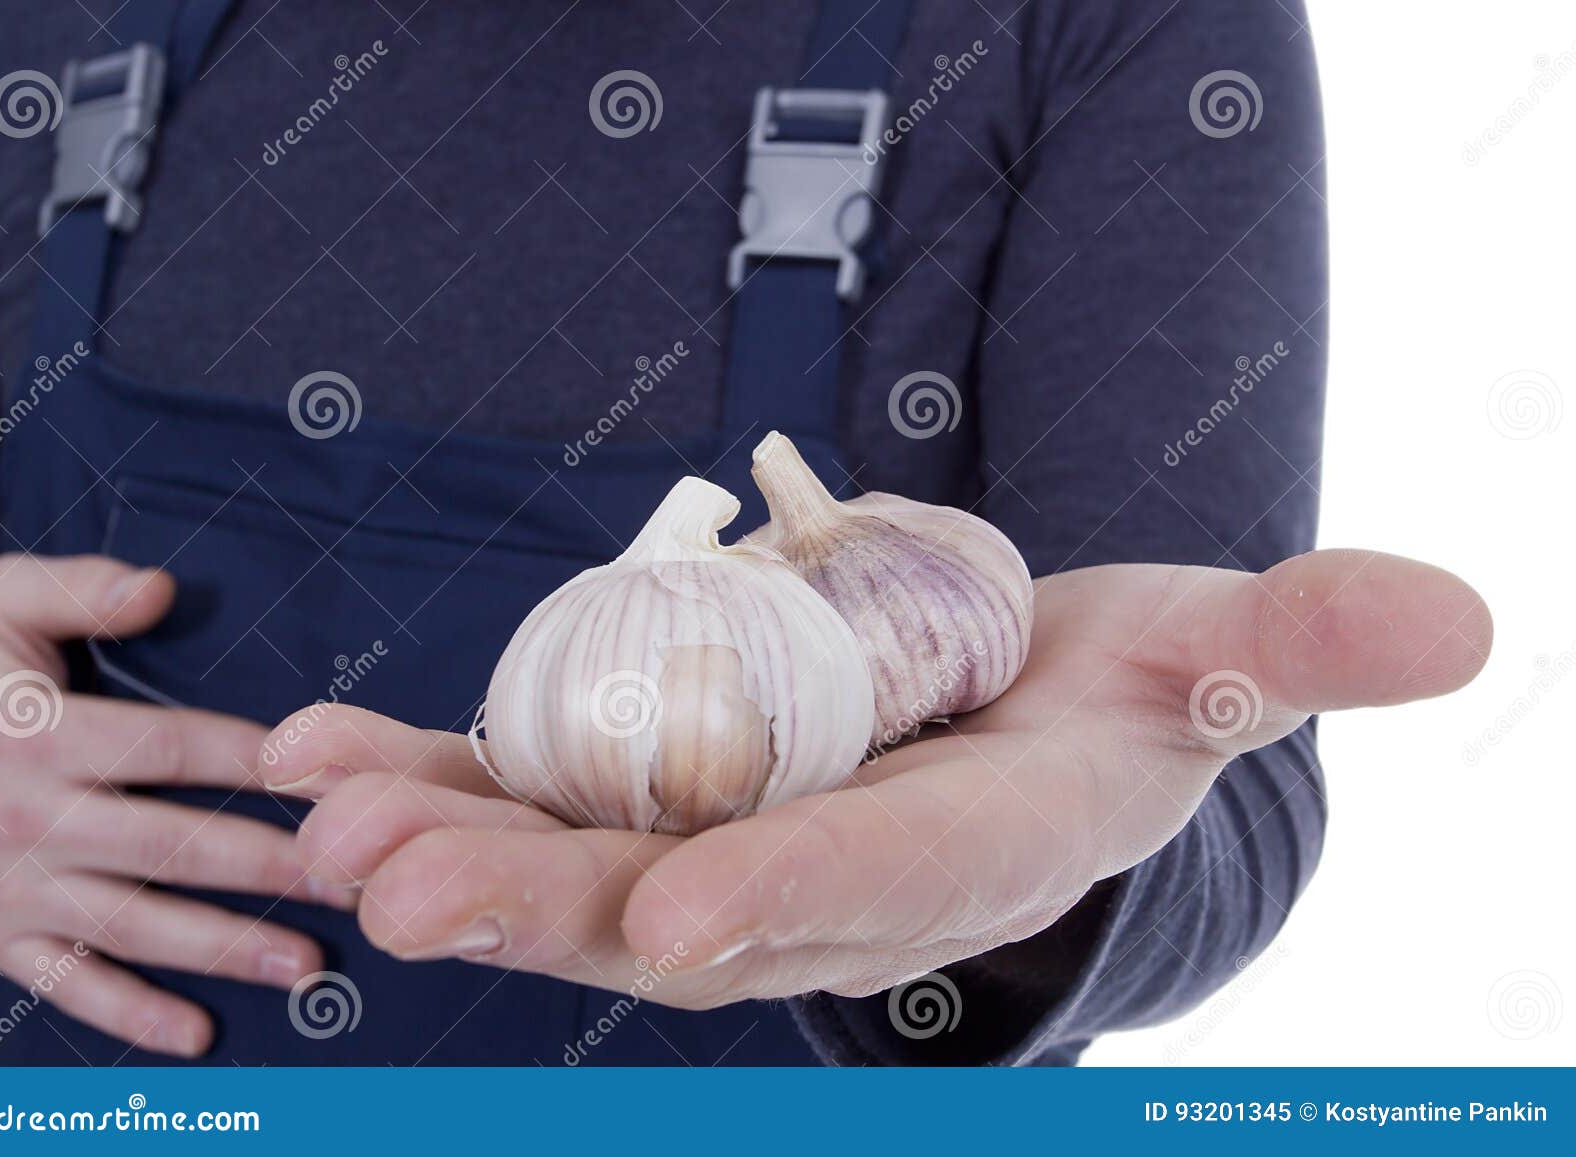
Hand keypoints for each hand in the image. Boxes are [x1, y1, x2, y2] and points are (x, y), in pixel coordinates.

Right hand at [0, 554, 353, 1056]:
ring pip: (134, 924)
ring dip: (223, 948)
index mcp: (40, 736)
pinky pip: (68, 982)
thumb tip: (158, 589)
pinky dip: (129, 1013)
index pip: (169, 748)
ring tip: (305, 964)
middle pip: (172, 846)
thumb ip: (75, 590)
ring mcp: (12, 888)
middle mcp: (31, 818)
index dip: (253, 759)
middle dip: (267, 867)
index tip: (327, 776)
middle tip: (349, 883)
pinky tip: (196, 1033)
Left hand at [266, 549, 1488, 1006]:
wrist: (1008, 728)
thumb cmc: (1111, 702)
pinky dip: (431, 767)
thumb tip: (1447, 617)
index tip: (694, 915)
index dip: (796, 897)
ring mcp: (721, 836)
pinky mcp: (652, 784)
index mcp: (960, 852)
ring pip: (577, 861)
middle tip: (401, 890)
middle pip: (683, 901)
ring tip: (331, 819)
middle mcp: (824, 872)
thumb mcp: (1211, 664)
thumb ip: (1296, 645)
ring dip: (452, 843)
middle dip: (547, 906)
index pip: (880, 888)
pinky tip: (325, 744)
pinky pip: (530, 786)